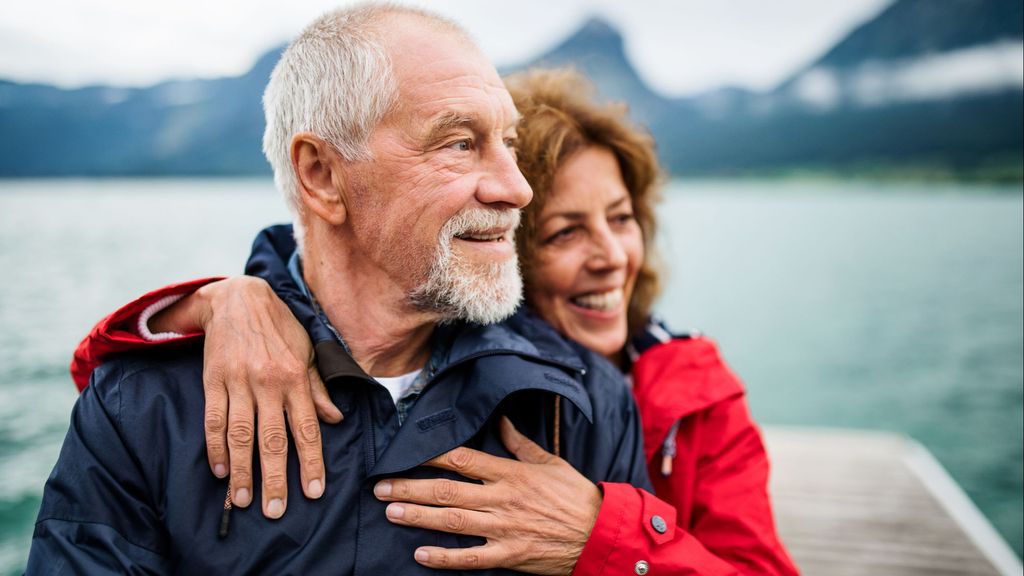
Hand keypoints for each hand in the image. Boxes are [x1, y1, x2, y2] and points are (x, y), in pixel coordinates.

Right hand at [154, 276, 341, 518]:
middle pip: (272, 440)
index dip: (310, 462)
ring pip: (241, 435)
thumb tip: (335, 419)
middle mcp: (268, 383)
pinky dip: (216, 447)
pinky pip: (214, 420)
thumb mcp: (306, 353)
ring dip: (241, 471)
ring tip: (241, 501)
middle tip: (275, 511)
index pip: (306, 429)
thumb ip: (318, 389)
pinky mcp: (213, 381)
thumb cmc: (279, 328)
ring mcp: (239, 383)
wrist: (238, 298)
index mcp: (295, 378)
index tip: (312, 492)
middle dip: (274, 478)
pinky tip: (220, 470)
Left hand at [373, 416, 601, 574]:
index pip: (462, 459)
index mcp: (511, 472)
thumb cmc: (575, 495)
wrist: (600, 532)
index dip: (430, 455)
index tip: (405, 452)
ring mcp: (504, 528)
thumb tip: (500, 419)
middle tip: (380, 487)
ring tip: (391, 512)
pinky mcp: (510, 554)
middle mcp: (503, 498)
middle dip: (410, 488)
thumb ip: (519, 442)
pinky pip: (472, 558)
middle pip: (447, 491)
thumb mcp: (549, 460)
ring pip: (453, 521)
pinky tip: (420, 555)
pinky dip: (445, 558)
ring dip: (418, 517)